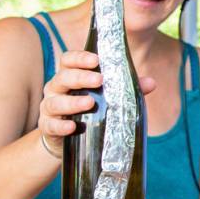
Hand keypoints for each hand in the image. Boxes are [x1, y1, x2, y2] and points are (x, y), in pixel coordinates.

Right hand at [37, 50, 155, 156]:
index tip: (96, 59)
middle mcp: (56, 89)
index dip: (80, 58)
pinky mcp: (47, 127)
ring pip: (55, 102)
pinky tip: (72, 127)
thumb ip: (126, 89)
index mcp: (70, 77)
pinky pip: (50, 125)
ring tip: (90, 103)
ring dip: (72, 102)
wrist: (70, 140)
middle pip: (63, 77)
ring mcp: (49, 108)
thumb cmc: (91, 111)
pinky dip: (60, 126)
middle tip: (99, 80)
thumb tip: (152, 83)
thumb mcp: (108, 98)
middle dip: (80, 77)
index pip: (69, 60)